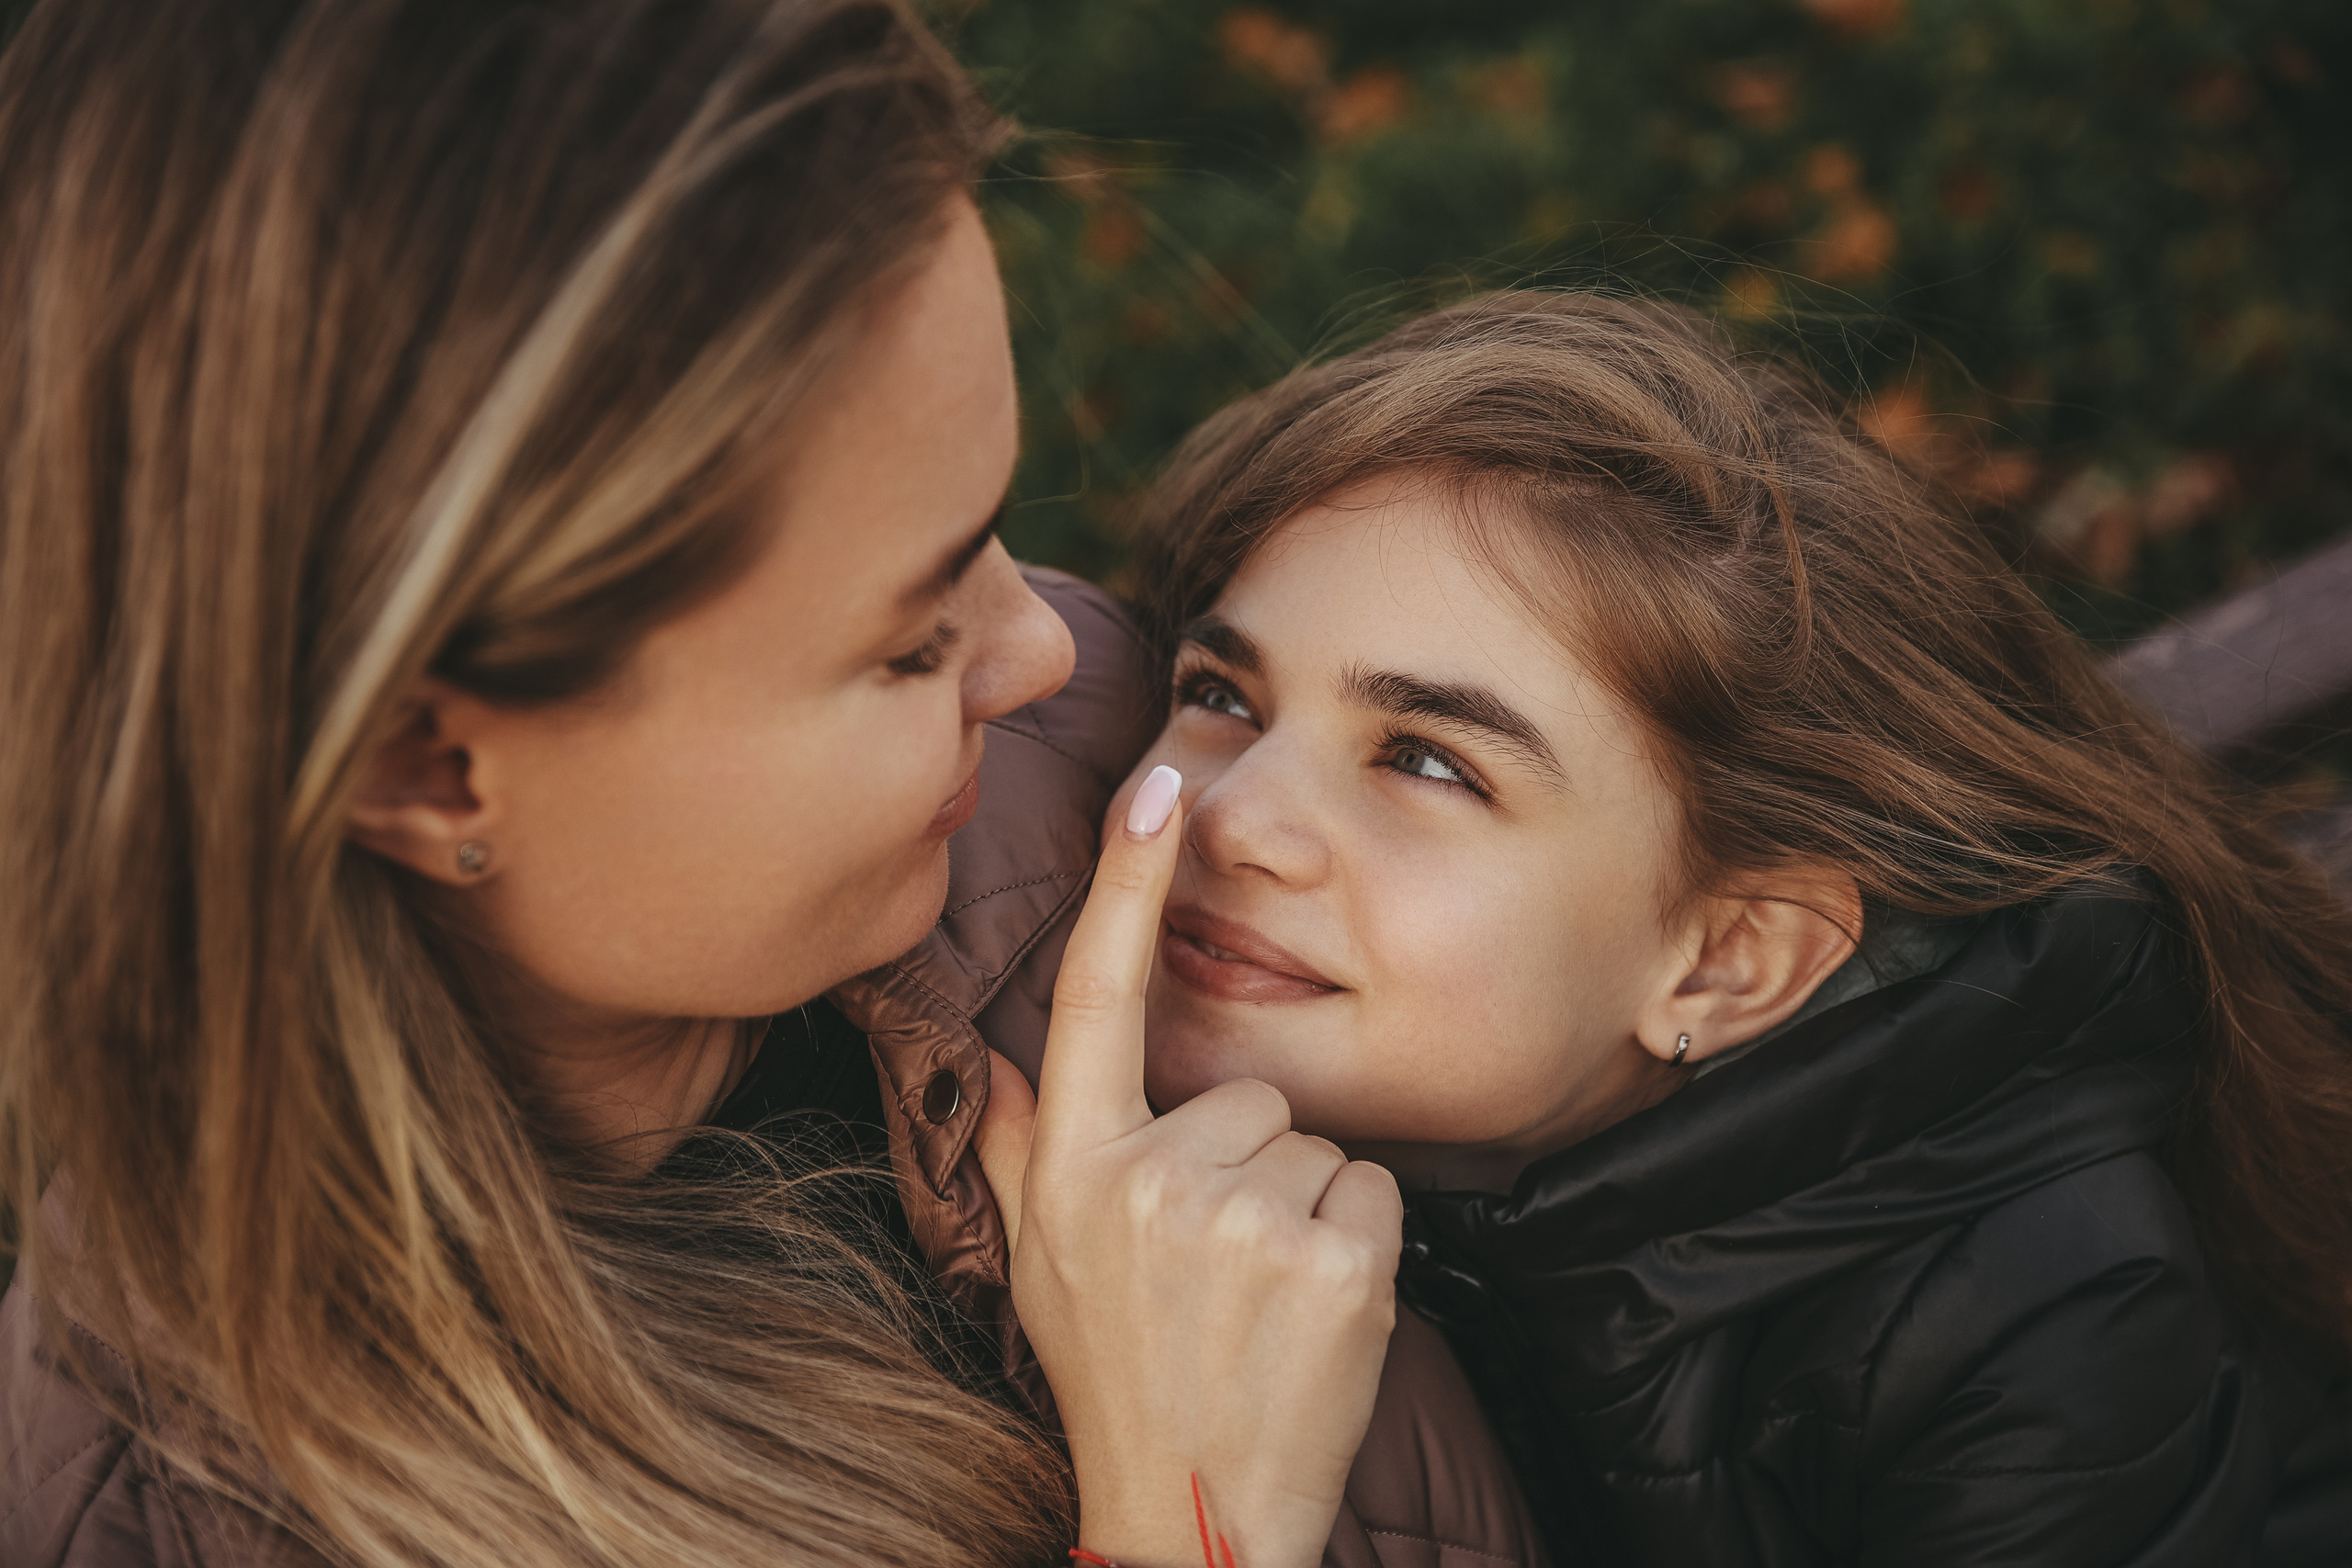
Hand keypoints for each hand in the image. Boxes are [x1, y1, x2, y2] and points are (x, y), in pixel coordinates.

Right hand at [974, 766, 1402, 1567]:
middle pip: (1243, 1090)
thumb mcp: (1039, 1264)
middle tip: (1217, 1268)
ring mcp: (1245, 1217)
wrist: (1197, 1517)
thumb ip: (1014, 1146)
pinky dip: (1359, 1241)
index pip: (1094, 997)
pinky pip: (1371, 1186)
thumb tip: (984, 1054)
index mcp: (1075, 1170)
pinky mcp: (1337, 1253)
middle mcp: (1150, 1180)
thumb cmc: (1120, 1377)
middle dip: (1246, 1162)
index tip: (1159, 788)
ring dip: (1302, 1206)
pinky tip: (1313, 1311)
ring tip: (1260, 1297)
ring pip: (1311, 1140)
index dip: (1127, 884)